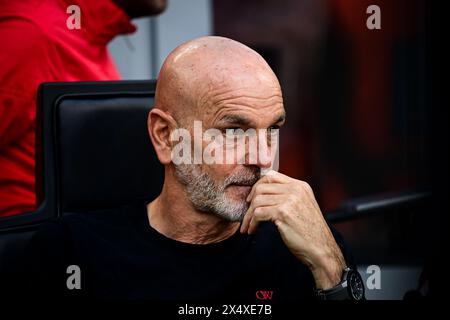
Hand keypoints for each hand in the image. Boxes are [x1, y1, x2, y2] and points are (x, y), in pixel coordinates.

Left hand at [240, 170, 345, 288]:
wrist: (321, 249)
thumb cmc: (310, 232)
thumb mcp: (303, 206)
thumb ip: (288, 197)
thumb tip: (264, 194)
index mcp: (300, 186)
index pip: (271, 176)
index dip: (257, 186)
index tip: (252, 199)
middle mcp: (295, 189)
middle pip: (261, 187)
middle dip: (250, 203)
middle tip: (248, 215)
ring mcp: (289, 200)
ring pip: (257, 200)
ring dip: (249, 215)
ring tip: (249, 226)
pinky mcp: (283, 212)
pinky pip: (258, 213)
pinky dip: (252, 222)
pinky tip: (253, 230)